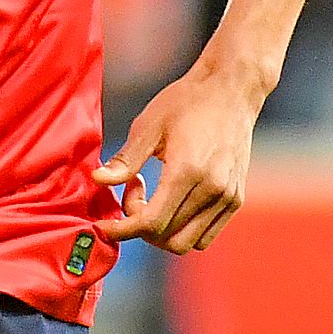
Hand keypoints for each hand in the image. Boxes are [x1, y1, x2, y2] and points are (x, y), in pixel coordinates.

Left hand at [92, 63, 263, 253]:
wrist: (230, 90)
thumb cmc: (185, 102)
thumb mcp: (148, 125)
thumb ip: (125, 159)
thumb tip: (97, 180)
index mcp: (187, 172)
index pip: (152, 223)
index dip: (122, 230)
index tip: (103, 225)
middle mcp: (212, 191)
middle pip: (168, 239)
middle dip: (140, 227)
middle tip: (130, 191)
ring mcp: (228, 198)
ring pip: (188, 243)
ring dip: (161, 230)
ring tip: (150, 193)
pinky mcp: (235, 200)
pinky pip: (205, 234)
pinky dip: (182, 229)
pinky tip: (170, 198)